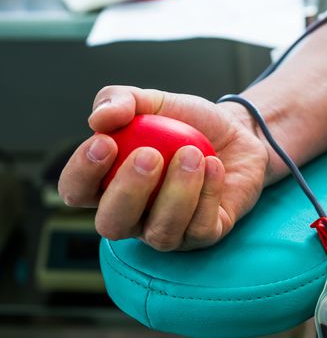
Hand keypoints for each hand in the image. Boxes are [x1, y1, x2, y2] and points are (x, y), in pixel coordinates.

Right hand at [58, 86, 269, 250]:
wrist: (238, 133)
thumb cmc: (188, 123)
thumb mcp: (154, 101)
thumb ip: (120, 100)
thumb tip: (99, 119)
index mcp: (109, 185)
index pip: (76, 191)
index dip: (82, 173)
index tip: (106, 141)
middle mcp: (134, 216)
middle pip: (112, 224)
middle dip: (127, 192)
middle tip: (150, 154)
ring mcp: (169, 231)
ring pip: (161, 233)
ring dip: (176, 193)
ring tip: (192, 154)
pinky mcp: (205, 236)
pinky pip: (201, 229)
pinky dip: (207, 195)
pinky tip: (214, 166)